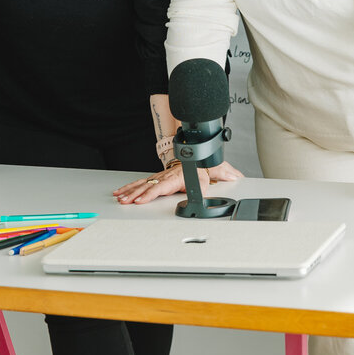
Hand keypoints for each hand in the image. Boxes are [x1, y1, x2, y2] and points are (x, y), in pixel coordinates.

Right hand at [113, 160, 243, 204]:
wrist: (194, 153)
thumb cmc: (202, 164)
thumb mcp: (213, 168)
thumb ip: (223, 173)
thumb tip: (234, 177)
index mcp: (178, 176)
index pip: (162, 186)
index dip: (151, 193)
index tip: (140, 199)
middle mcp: (166, 176)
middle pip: (148, 186)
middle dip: (135, 194)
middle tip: (125, 201)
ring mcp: (159, 177)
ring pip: (142, 184)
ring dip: (129, 191)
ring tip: (120, 198)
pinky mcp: (156, 180)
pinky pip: (140, 183)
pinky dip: (129, 187)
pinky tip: (120, 192)